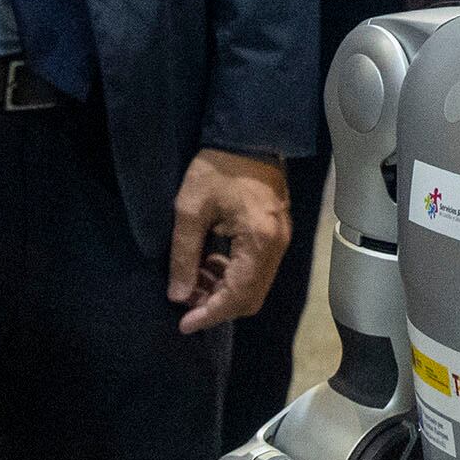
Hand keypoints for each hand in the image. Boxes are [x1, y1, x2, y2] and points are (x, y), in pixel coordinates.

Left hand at [167, 149, 292, 335]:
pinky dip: (232, 276)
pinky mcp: (276, 234)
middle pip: (250, 298)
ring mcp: (281, 240)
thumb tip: (178, 296)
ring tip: (191, 283)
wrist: (248, 135)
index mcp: (259, 241)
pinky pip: (256, 269)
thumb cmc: (217, 167)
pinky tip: (208, 265)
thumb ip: (184, 255)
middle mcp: (277, 247)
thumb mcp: (190, 209)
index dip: (209, 314)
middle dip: (217, 307)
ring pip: (254, 286)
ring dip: (223, 292)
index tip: (183, 324)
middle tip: (186, 305)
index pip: (237, 295)